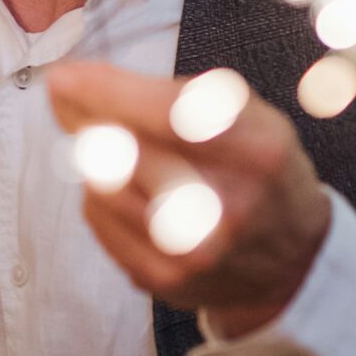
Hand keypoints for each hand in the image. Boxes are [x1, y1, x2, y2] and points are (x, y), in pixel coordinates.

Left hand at [47, 60, 333, 337]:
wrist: (289, 261)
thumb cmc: (260, 168)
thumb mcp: (250, 114)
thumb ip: (178, 93)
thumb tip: (85, 83)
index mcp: (258, 152)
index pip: (169, 115)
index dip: (109, 92)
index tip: (65, 76)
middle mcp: (226, 209)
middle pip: (127, 155)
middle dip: (85, 120)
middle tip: (65, 98)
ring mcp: (191, 253)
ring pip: (102, 187)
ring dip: (92, 156)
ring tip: (106, 142)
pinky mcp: (161, 279)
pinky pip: (98, 220)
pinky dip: (97, 192)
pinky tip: (116, 182)